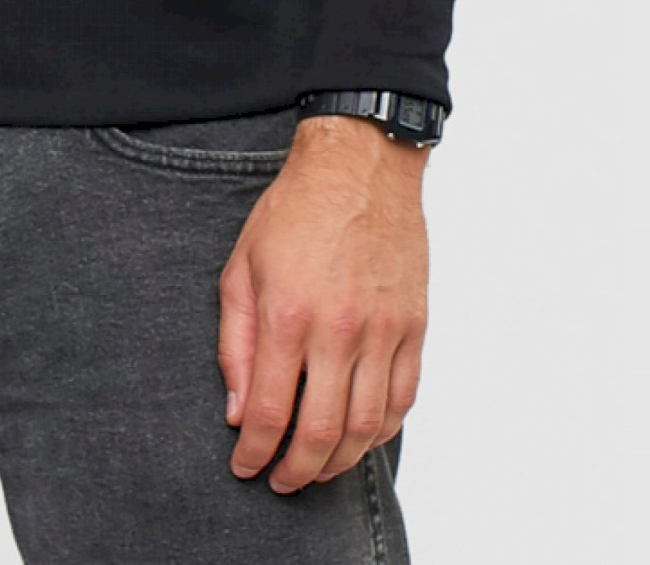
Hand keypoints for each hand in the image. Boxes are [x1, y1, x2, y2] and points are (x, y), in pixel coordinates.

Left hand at [219, 116, 428, 494]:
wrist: (357, 168)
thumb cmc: (294, 212)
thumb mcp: (241, 267)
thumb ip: (236, 343)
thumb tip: (238, 411)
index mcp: (288, 314)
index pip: (271, 411)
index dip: (255, 452)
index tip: (245, 467)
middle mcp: (339, 330)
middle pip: (322, 433)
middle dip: (296, 470)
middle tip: (280, 482)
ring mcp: (383, 331)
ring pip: (367, 427)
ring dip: (340, 462)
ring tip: (316, 469)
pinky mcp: (414, 327)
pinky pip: (404, 400)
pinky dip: (382, 432)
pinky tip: (361, 438)